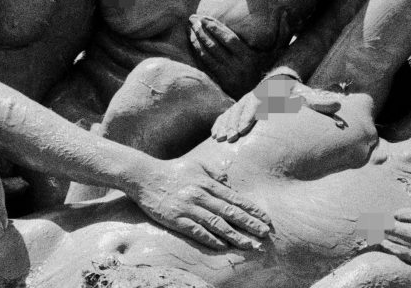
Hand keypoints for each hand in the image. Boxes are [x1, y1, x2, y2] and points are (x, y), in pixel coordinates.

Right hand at [131, 158, 271, 250]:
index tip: (265, 218)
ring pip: (217, 224)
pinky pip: (197, 231)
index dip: (252, 209)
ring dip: (235, 236)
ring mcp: (189, 208)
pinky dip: (211, 239)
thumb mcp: (195, 164)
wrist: (145, 177)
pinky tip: (224, 246)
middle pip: (230, 212)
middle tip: (265, 233)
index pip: (234, 198)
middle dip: (250, 224)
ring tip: (250, 244)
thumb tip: (229, 182)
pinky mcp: (176, 219)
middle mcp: (200, 195)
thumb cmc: (172, 170)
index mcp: (206, 183)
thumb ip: (214, 172)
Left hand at [188, 15, 275, 97]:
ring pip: (206, 56)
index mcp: (249, 57)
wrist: (269, 100)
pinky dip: (198, 55)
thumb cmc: (274, 72)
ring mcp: (227, 77)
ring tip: (189, 28)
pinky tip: (192, 45)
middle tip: (191, 18)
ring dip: (196, 41)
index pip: (228, 39)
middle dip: (200, 30)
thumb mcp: (281, 53)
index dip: (214, 27)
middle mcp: (236, 67)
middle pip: (213, 46)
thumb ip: (283, 33)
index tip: (204, 17)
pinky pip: (206, 68)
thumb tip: (286, 13)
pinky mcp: (221, 84)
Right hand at [211, 76, 342, 142]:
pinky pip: (227, 114)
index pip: (257, 103)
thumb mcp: (309, 96)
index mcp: (270, 93)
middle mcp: (255, 96)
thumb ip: (321, 102)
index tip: (244, 128)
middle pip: (241, 108)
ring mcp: (245, 101)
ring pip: (232, 111)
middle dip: (235, 123)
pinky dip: (220, 123)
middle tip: (230, 138)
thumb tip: (338, 105)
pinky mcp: (240, 107)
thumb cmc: (297, 95)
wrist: (284, 84)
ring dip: (225, 124)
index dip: (250, 115)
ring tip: (219, 138)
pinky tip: (215, 134)